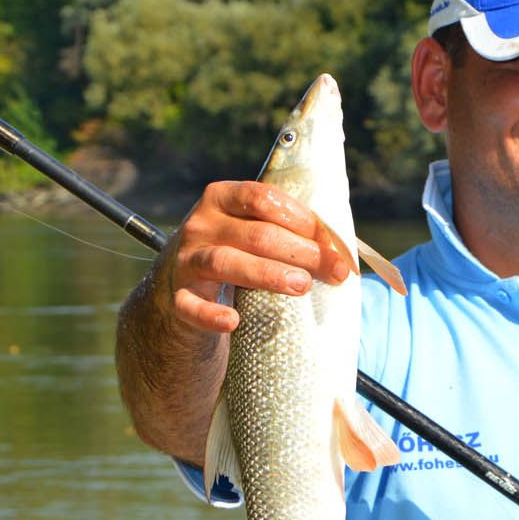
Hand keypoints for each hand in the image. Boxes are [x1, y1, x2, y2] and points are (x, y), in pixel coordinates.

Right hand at [151, 180, 354, 333]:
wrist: (178, 289)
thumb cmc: (234, 254)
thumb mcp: (251, 233)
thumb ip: (286, 231)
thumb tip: (340, 251)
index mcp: (221, 199)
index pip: (262, 198)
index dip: (301, 218)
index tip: (332, 242)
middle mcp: (200, 225)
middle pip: (256, 234)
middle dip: (300, 251)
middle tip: (333, 271)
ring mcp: (186, 261)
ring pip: (227, 263)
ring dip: (268, 274)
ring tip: (302, 285)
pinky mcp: (178, 297)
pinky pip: (191, 306)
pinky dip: (210, 314)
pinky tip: (232, 321)